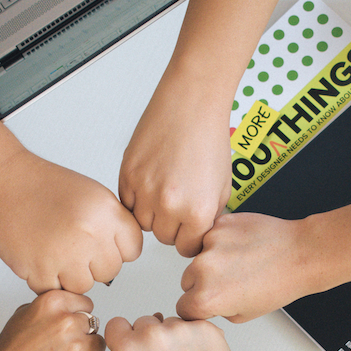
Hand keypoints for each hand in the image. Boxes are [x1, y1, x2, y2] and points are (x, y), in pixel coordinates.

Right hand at [0, 155, 143, 293]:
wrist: (2, 184)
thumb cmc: (44, 187)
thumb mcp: (92, 195)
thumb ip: (113, 224)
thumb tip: (125, 253)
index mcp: (106, 212)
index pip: (133, 249)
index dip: (117, 248)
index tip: (103, 242)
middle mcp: (89, 234)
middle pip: (110, 271)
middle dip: (94, 263)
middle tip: (74, 245)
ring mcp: (64, 255)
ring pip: (85, 286)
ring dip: (71, 275)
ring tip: (55, 250)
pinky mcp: (40, 271)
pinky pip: (56, 291)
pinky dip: (48, 280)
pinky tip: (41, 256)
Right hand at [0, 291, 108, 350]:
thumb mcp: (24, 313)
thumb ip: (51, 308)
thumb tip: (72, 309)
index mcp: (53, 302)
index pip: (86, 304)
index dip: (78, 318)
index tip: (69, 329)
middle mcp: (67, 321)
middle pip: (94, 325)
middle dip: (83, 337)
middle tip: (64, 350)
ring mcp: (76, 345)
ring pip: (100, 345)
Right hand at [104, 314, 249, 350]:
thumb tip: (138, 334)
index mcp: (129, 350)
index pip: (116, 324)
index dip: (125, 334)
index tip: (134, 342)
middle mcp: (151, 334)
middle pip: (144, 321)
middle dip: (152, 336)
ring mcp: (179, 327)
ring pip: (170, 321)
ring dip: (175, 335)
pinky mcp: (203, 325)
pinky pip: (193, 323)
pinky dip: (196, 335)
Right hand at [119, 78, 231, 257]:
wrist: (192, 103)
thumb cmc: (209, 137)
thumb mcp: (222, 186)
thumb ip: (209, 216)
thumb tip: (196, 235)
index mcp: (197, 211)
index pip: (187, 247)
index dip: (189, 237)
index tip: (189, 227)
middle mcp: (169, 205)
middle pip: (163, 238)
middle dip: (171, 225)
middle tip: (178, 202)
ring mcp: (145, 190)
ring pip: (142, 223)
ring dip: (152, 213)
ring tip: (164, 189)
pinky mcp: (127, 174)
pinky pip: (127, 203)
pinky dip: (137, 197)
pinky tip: (152, 180)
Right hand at [177, 212, 319, 321]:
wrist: (300, 253)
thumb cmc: (280, 284)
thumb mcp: (243, 314)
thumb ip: (216, 310)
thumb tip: (203, 302)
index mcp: (207, 297)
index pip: (183, 308)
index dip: (197, 308)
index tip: (207, 304)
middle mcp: (203, 269)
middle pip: (187, 281)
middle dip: (202, 283)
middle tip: (230, 282)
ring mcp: (210, 243)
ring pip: (197, 257)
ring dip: (211, 261)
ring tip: (240, 263)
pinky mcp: (219, 224)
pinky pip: (210, 237)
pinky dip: (222, 242)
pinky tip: (241, 247)